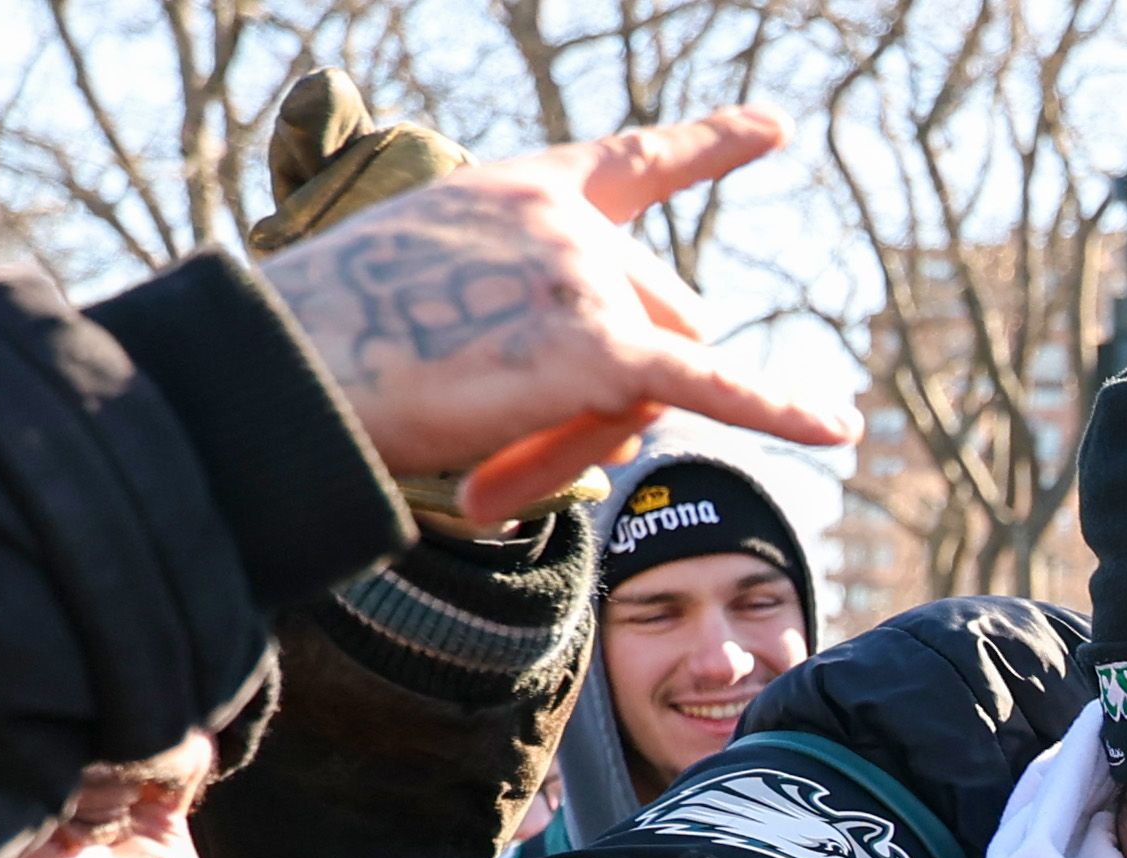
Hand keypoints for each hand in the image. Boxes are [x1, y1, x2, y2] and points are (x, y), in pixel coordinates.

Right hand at [266, 108, 852, 521]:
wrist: (288, 368)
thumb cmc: (337, 346)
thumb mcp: (439, 295)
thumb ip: (535, 319)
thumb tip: (621, 401)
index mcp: (521, 191)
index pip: (636, 159)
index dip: (711, 144)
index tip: (773, 127)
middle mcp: (566, 219)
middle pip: (669, 316)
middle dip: (624, 384)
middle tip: (512, 434)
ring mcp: (586, 275)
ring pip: (665, 376)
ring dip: (603, 431)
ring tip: (499, 461)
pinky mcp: (600, 350)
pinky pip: (712, 387)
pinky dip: (778, 411)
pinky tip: (837, 427)